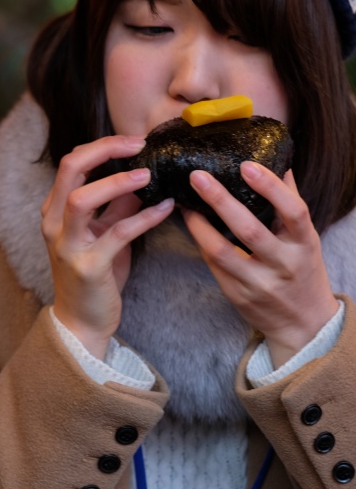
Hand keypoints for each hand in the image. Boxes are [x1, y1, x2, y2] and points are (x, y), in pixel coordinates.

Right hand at [42, 135, 174, 358]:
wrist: (82, 321)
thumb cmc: (94, 275)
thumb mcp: (103, 233)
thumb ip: (115, 205)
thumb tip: (141, 175)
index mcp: (55, 210)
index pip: (71, 162)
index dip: (102, 146)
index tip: (133, 141)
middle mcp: (54, 223)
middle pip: (69, 169)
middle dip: (104, 150)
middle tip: (138, 144)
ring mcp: (67, 245)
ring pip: (81, 199)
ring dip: (117, 182)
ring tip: (148, 174)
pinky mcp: (88, 266)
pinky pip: (117, 234)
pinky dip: (143, 217)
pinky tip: (165, 208)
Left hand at [185, 164, 337, 367]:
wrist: (304, 324)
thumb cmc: (302, 270)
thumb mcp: (305, 240)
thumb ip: (290, 204)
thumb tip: (281, 164)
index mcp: (305, 245)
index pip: (294, 212)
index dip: (271, 188)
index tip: (246, 165)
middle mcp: (284, 264)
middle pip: (250, 230)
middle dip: (221, 201)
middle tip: (198, 176)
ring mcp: (259, 283)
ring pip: (221, 251)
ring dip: (198, 224)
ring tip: (183, 201)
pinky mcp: (237, 294)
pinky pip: (212, 264)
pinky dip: (199, 241)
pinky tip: (188, 223)